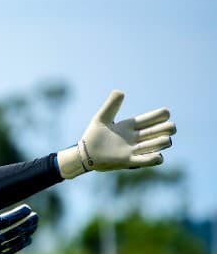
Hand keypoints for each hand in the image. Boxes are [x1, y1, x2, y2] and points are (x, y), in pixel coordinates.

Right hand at [0, 190, 37, 253]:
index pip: (7, 221)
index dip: (18, 214)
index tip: (28, 208)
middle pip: (14, 231)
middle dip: (26, 223)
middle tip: (36, 216)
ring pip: (14, 241)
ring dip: (26, 233)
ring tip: (34, 225)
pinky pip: (11, 250)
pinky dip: (20, 244)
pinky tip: (28, 239)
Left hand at [57, 90, 175, 178]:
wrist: (84, 154)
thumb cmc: (93, 135)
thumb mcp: (102, 117)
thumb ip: (111, 105)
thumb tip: (120, 91)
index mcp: (132, 125)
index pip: (155, 118)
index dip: (162, 115)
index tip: (163, 114)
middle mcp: (136, 137)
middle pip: (163, 130)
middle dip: (168, 128)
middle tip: (163, 130)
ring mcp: (134, 150)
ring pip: (159, 144)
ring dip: (162, 142)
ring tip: (161, 141)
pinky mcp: (129, 161)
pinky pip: (148, 160)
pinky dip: (155, 158)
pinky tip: (157, 156)